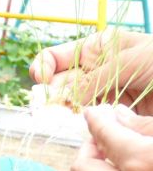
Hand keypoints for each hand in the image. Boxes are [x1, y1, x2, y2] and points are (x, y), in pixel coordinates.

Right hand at [31, 30, 152, 114]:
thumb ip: (95, 79)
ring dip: (67, 110)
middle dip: (53, 93)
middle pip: (60, 83)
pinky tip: (87, 122)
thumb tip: (68, 99)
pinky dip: (86, 122)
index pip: (57, 57)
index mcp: (97, 48)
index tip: (42, 80)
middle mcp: (96, 70)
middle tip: (51, 105)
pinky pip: (92, 119)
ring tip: (68, 114)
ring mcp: (105, 92)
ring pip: (73, 103)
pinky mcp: (116, 113)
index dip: (43, 67)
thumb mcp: (129, 61)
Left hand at [70, 105, 152, 170]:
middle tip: (106, 136)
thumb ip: (144, 126)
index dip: (97, 119)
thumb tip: (117, 116)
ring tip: (129, 150)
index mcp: (143, 164)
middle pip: (81, 170)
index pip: (104, 135)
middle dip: (87, 149)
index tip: (93, 112)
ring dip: (107, 167)